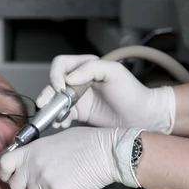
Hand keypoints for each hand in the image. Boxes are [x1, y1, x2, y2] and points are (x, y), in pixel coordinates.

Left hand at [0, 126, 142, 188]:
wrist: (106, 151)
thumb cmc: (87, 143)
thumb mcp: (54, 141)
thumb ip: (37, 154)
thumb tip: (30, 165)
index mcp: (31, 149)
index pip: (4, 164)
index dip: (5, 173)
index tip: (10, 176)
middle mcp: (32, 164)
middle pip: (16, 186)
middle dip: (27, 188)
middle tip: (42, 183)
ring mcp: (42, 178)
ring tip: (60, 184)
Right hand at [38, 55, 175, 133]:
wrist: (142, 117)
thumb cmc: (132, 92)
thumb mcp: (115, 72)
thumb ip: (91, 68)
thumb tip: (69, 78)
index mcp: (86, 67)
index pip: (61, 64)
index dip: (56, 75)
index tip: (61, 87)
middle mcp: (79, 81)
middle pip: (53, 83)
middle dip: (48, 94)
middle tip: (46, 104)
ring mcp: (78, 98)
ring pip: (55, 100)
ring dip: (51, 108)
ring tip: (54, 118)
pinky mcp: (79, 113)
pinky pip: (62, 115)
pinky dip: (58, 119)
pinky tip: (62, 123)